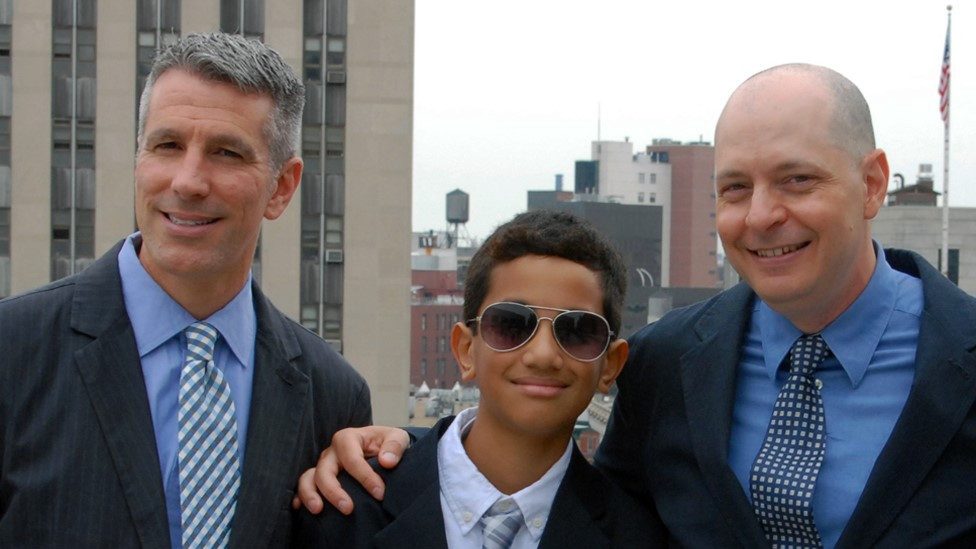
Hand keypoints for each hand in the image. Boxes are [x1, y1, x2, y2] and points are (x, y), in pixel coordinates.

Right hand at [291, 425, 409, 514]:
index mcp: (348, 438)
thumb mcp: (398, 438)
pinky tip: (300, 508)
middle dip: (334, 491)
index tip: (380, 493)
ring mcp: (323, 465)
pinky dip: (300, 496)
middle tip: (348, 509)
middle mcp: (331, 451)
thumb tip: (387, 461)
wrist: (382, 448)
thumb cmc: (388, 444)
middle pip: (325, 470)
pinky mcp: (319, 478)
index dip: (365, 477)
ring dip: (310, 494)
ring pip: (308, 478)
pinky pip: (304, 486)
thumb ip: (394, 446)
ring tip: (318, 511)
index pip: (352, 459)